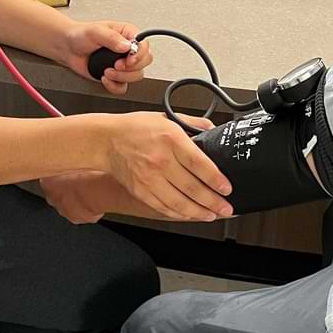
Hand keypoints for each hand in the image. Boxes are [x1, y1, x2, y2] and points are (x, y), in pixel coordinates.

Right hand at [41, 115, 216, 224]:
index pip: (199, 164)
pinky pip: (164, 207)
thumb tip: (211, 130)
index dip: (216, 179)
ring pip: (179, 202)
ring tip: (212, 215)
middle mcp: (160, 161)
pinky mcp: (141, 191)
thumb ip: (191, 123)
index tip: (227, 188)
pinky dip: (180, 214)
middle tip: (226, 208)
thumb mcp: (166, 117)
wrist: (105, 140)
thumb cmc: (135, 128)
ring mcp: (149, 179)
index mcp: (170, 139)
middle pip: (192, 187)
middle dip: (213, 201)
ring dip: (199, 212)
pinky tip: (191, 214)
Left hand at [64, 21, 153, 94]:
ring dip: (122, 77)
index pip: (144, 46)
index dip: (139, 55)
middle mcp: (128, 50)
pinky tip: (105, 78)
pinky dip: (114, 86)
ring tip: (107, 71)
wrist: (68, 48)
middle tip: (116, 65)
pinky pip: (123, 87)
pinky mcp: (116, 77)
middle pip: (144, 62)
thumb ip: (112, 37)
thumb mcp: (95, 31)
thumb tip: (127, 46)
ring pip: (136, 76)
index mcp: (128, 34)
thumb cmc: (81, 36)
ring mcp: (123, 65)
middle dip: (131, 68)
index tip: (128, 60)